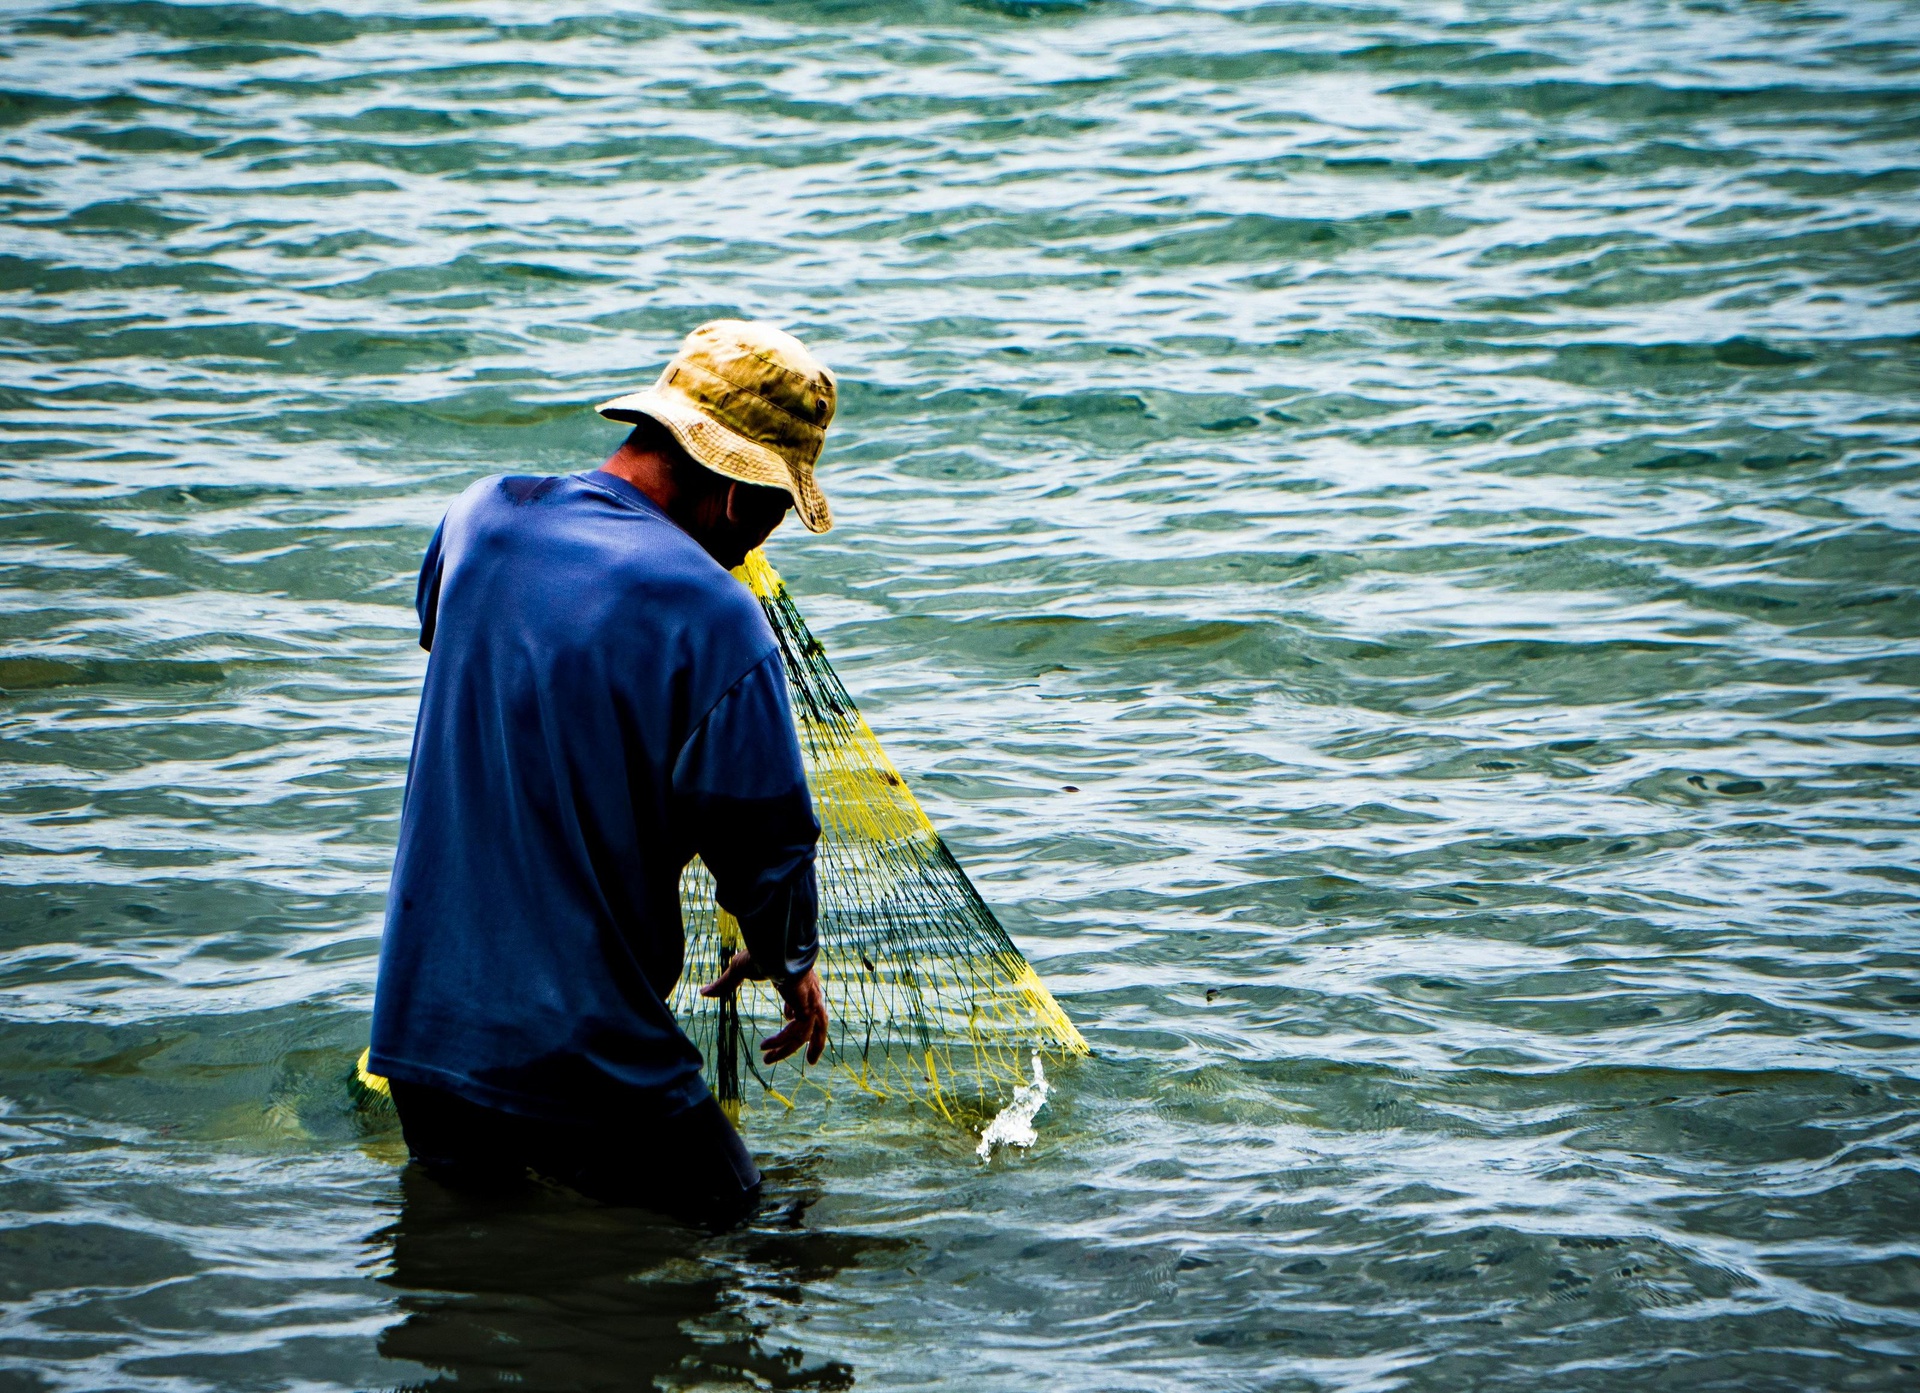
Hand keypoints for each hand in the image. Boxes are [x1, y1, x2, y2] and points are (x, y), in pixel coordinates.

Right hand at [700, 951, 829, 1066]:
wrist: (776, 949)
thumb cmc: (762, 953)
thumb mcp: (740, 969)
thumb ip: (725, 984)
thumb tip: (703, 992)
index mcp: (799, 982)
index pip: (804, 1002)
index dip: (795, 1013)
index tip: (786, 1017)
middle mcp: (809, 993)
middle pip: (818, 1023)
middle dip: (813, 1043)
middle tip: (808, 1061)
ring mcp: (811, 1001)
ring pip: (808, 1034)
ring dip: (791, 1049)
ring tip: (770, 1059)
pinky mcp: (807, 1009)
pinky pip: (797, 1033)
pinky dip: (782, 1042)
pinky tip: (766, 1046)